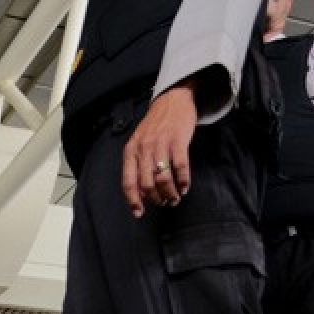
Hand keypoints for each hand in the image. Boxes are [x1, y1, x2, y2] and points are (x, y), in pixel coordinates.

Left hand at [122, 81, 197, 217]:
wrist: (172, 100)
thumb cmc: (155, 126)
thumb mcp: (139, 143)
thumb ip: (137, 165)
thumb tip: (139, 193)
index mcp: (131, 151)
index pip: (128, 182)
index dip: (133, 200)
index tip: (139, 213)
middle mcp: (143, 149)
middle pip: (147, 184)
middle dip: (156, 198)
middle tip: (164, 203)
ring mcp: (161, 144)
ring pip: (163, 178)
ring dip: (170, 193)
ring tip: (175, 198)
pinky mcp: (178, 140)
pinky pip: (180, 166)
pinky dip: (183, 180)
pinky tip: (184, 186)